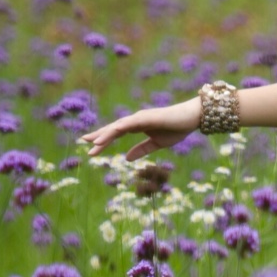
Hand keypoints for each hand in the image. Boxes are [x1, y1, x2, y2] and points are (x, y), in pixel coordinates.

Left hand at [82, 101, 199, 159]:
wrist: (193, 118)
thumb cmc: (178, 129)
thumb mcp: (158, 144)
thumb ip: (142, 150)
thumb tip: (126, 158)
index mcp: (138, 125)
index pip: (117, 132)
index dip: (104, 138)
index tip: (92, 146)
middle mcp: (136, 119)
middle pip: (112, 129)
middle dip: (98, 136)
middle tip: (83, 142)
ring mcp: (139, 117)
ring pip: (116, 127)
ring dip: (103, 135)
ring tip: (91, 144)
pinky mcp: (143, 118)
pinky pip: (124, 126)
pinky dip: (112, 132)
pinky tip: (103, 139)